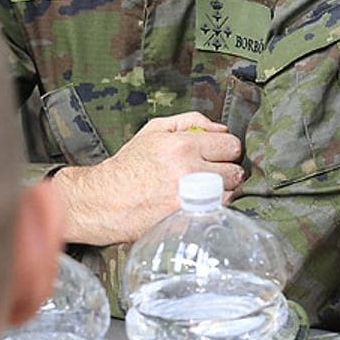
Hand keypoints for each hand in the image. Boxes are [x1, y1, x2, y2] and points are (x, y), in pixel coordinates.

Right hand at [56, 112, 243, 245]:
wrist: (105, 200)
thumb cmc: (129, 165)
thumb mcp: (154, 130)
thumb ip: (191, 121)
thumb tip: (222, 128)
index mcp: (183, 145)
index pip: (231, 145)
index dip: (226, 149)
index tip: (217, 155)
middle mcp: (189, 170)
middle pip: (235, 170)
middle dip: (226, 171)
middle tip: (210, 173)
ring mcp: (190, 197)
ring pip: (230, 192)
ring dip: (222, 191)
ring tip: (203, 189)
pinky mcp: (187, 217)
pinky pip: (219, 210)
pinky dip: (214, 207)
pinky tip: (198, 202)